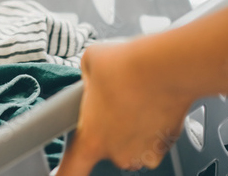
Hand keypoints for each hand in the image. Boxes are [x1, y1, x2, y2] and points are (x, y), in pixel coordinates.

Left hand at [56, 41, 193, 173]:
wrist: (168, 68)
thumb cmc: (128, 66)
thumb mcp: (89, 63)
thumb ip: (86, 80)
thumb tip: (91, 80)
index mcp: (92, 138)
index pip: (70, 171)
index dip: (62, 174)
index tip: (60, 175)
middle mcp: (118, 153)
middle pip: (106, 150)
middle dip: (108, 130)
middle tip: (113, 103)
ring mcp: (144, 153)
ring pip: (130, 145)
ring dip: (131, 129)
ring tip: (134, 100)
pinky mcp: (166, 146)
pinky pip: (152, 141)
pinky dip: (152, 128)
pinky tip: (150, 105)